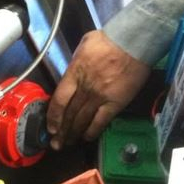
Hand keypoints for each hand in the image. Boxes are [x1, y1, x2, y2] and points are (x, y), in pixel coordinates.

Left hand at [46, 30, 149, 149]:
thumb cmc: (108, 39)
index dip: (53, 116)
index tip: (50, 126)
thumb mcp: (83, 46)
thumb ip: (76, 63)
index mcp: (74, 74)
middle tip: (56, 143)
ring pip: (82, 121)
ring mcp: (99, 97)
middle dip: (61, 131)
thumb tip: (72, 73)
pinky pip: (100, 122)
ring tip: (68, 143)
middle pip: (69, 114)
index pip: (58, 100)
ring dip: (74, 134)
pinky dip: (92, 131)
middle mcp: (84, 88)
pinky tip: (86, 137)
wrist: (133, 42)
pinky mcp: (115, 103)